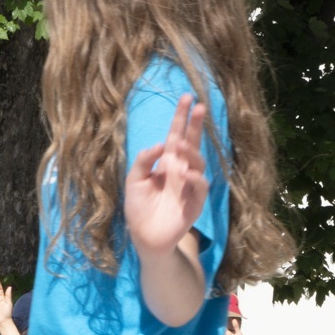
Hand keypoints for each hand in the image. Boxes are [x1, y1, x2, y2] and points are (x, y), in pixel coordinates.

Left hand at [124, 94, 208, 257]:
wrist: (144, 236)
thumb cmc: (139, 207)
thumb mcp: (134, 181)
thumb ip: (143, 161)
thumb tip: (160, 144)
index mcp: (167, 162)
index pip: (177, 135)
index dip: (182, 118)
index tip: (187, 98)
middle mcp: (182, 170)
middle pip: (192, 143)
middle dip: (196, 125)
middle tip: (199, 106)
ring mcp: (190, 185)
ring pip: (198, 162)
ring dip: (190, 152)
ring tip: (180, 146)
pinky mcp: (195, 202)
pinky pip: (200, 186)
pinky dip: (194, 178)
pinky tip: (184, 173)